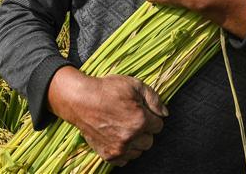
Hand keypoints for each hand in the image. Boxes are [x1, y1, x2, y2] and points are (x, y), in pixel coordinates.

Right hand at [48, 67, 166, 165]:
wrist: (80, 100)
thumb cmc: (107, 90)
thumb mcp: (134, 85)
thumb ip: (153, 99)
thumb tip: (165, 113)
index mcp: (140, 120)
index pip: (159, 125)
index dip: (151, 116)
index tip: (141, 111)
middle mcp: (131, 137)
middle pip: (150, 141)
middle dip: (144, 130)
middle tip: (132, 119)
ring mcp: (118, 148)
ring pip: (138, 152)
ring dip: (135, 142)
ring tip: (124, 128)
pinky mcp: (108, 155)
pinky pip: (124, 160)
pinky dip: (123, 151)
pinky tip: (117, 137)